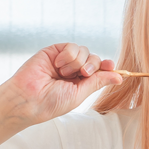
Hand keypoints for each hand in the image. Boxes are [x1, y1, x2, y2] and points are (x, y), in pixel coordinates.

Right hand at [0, 44, 123, 127]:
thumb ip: (97, 82)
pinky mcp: (55, 51)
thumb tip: (119, 77)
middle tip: (83, 73)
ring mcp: (64, 60)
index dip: (107, 67)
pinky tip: (58, 65)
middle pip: (95, 59)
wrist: (28, 98)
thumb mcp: (79, 94)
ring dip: (77, 62)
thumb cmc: (51, 102)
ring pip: (85, 51)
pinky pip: (72, 46)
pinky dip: (68, 55)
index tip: (112, 66)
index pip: (100, 71)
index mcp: (80, 83)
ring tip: (63, 73)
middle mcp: (73, 71)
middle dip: (93, 65)